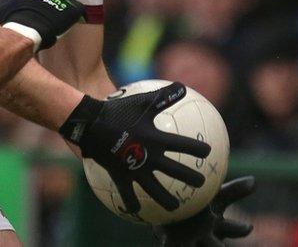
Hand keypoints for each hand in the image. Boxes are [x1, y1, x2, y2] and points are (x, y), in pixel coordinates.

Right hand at [0, 0, 84, 49]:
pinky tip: (65, 23)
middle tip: (44, 13)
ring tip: (54, 20)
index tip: (32, 3)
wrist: (29, 30)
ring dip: (59, 8)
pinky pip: (76, 10)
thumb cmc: (15, 17)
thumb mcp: (7, 4)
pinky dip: (71, 15)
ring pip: (63, 0)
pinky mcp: (75, 7)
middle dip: (49, 0)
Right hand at [59, 82, 210, 212]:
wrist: (89, 123)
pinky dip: (131, 203)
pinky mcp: (120, 176)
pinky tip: (135, 211)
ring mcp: (134, 169)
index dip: (199, 149)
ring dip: (167, 200)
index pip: (185, 145)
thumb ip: (163, 97)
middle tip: (202, 184)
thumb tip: (182, 86)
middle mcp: (149, 156)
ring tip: (176, 207)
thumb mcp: (141, 101)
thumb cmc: (116, 110)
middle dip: (192, 178)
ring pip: (156, 189)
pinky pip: (127, 194)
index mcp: (156, 139)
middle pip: (176, 171)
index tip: (207, 152)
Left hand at [155, 176, 254, 245]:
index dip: (240, 229)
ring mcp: (190, 241)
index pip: (233, 229)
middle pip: (215, 245)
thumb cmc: (201, 206)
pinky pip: (169, 245)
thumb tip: (255, 181)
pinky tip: (165, 242)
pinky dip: (168, 244)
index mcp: (219, 226)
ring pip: (197, 245)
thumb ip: (234, 191)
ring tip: (199, 243)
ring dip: (198, 245)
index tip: (248, 227)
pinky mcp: (171, 242)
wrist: (176, 218)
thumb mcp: (217, 198)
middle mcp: (207, 237)